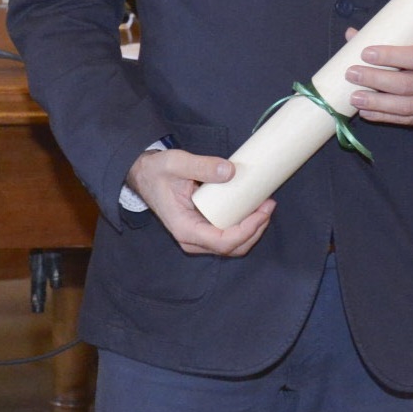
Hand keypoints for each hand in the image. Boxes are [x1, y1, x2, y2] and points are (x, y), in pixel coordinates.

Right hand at [126, 147, 272, 257]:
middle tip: (269, 205)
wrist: (143, 175)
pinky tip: (253, 209)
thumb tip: (231, 171)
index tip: (262, 211)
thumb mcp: (176, 163)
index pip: (223, 242)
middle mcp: (191, 239)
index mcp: (184, 228)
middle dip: (255, 230)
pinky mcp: (202, 230)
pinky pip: (227, 237)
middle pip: (232, 248)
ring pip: (232, 246)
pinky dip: (244, 226)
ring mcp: (197, 238)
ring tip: (265, 206)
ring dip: (252, 230)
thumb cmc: (157, 171)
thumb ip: (202, 166)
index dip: (247, 230)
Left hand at [341, 32, 412, 129]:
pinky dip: (383, 116)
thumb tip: (352, 35)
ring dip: (377, 103)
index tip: (366, 53)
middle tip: (352, 74)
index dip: (390, 56)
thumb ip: (392, 41)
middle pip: (407, 84)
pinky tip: (365, 112)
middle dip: (376, 80)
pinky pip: (405, 120)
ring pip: (405, 106)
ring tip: (354, 97)